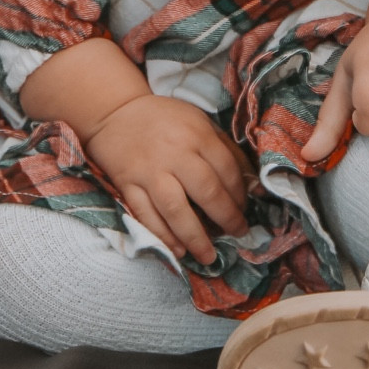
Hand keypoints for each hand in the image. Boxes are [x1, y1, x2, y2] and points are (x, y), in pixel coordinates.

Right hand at [84, 94, 252, 263]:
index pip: (226, 170)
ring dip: (195, 236)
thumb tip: (253, 184)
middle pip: (206, 191)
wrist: (115, 112)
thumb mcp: (200, 121)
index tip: (244, 210)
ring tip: (208, 256)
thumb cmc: (164, 118)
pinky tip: (177, 250)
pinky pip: (145, 214)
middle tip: (238, 234)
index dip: (240, 195)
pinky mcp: (127, 184)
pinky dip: (162, 235)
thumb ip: (225, 149)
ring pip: (175, 209)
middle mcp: (175, 154)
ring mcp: (149, 171)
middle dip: (226, 218)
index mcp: (197, 135)